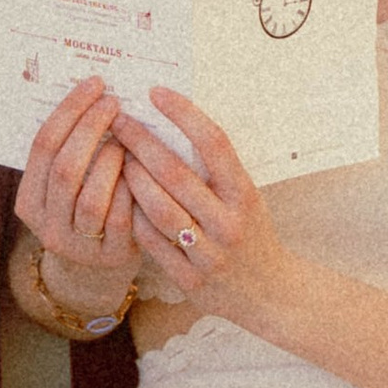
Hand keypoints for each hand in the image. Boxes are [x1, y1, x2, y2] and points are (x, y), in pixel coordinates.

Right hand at [15, 79, 142, 312]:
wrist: (98, 269)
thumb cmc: (87, 210)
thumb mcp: (68, 188)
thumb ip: (71, 151)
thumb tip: (95, 92)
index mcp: (30, 201)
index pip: (43, 146)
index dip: (69, 111)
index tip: (94, 85)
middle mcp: (47, 225)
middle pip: (65, 168)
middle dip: (91, 128)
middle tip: (114, 102)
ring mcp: (78, 245)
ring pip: (91, 196)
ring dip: (112, 159)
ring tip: (127, 137)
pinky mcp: (110, 257)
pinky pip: (122, 217)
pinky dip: (132, 188)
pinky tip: (141, 167)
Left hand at [113, 91, 293, 331]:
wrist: (270, 294)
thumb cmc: (252, 234)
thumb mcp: (246, 198)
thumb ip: (217, 170)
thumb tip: (175, 122)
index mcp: (245, 195)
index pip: (215, 144)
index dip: (184, 114)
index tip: (157, 93)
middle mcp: (229, 223)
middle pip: (177, 175)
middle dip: (142, 143)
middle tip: (118, 121)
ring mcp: (209, 253)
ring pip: (160, 210)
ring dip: (133, 180)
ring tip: (117, 158)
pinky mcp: (190, 279)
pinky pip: (153, 243)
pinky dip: (134, 218)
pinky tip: (121, 199)